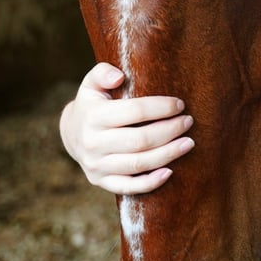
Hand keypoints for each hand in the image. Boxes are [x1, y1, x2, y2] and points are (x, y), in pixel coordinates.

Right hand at [60, 62, 193, 194]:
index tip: (179, 104)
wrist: (72, 134)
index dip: (161, 108)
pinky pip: (128, 187)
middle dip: (169, 131)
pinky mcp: (101, 181)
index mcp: (93, 116)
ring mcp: (96, 165)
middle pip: (140, 140)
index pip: (135, 111)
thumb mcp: (91, 83)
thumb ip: (103, 73)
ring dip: (167, 155)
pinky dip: (150, 183)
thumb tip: (119, 76)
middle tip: (188, 122)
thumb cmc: (92, 104)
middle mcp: (93, 143)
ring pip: (138, 164)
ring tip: (188, 143)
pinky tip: (170, 172)